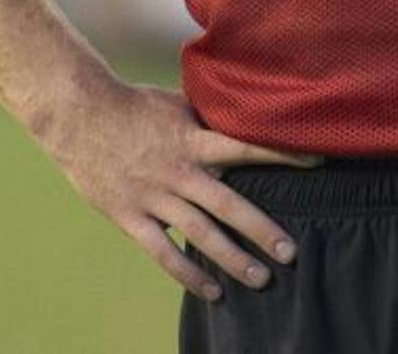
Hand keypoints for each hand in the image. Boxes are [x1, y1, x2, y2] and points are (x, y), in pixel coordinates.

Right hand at [35, 77, 318, 300]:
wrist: (78, 116)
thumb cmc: (134, 105)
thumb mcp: (179, 105)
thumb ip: (211, 120)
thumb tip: (249, 117)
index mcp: (194, 140)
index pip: (247, 147)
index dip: (283, 154)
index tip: (319, 162)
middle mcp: (179, 172)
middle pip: (229, 205)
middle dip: (262, 230)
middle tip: (292, 253)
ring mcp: (154, 197)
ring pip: (200, 235)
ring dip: (232, 259)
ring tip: (261, 279)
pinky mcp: (130, 216)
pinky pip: (162, 252)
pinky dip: (187, 274)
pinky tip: (211, 292)